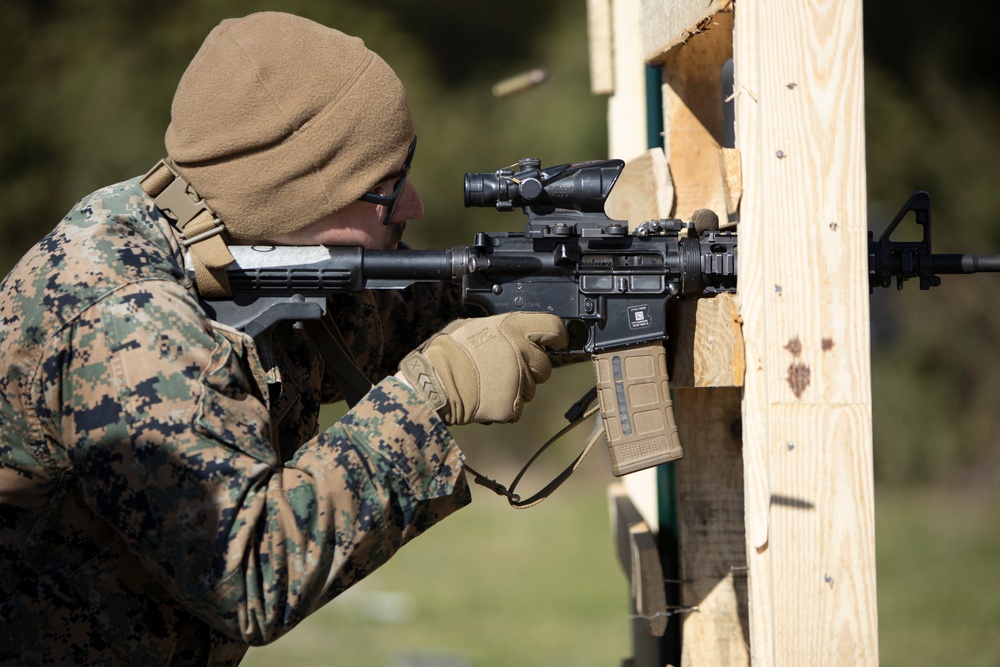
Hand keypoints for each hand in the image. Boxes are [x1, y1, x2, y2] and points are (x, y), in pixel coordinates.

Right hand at [398, 312, 567, 424]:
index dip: (558, 336)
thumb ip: (499, 330)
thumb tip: (510, 333)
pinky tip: (485, 398)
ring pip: (531, 390)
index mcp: (513, 328)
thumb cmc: (447, 352)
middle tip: (506, 370)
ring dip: (516, 389)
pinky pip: (516, 409)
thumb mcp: (472, 326)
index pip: (553, 328)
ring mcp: (519, 381)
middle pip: (545, 366)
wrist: (433, 383)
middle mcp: (522, 353)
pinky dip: (503, 407)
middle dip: (531, 370)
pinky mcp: (511, 406)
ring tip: (488, 384)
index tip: (558, 342)